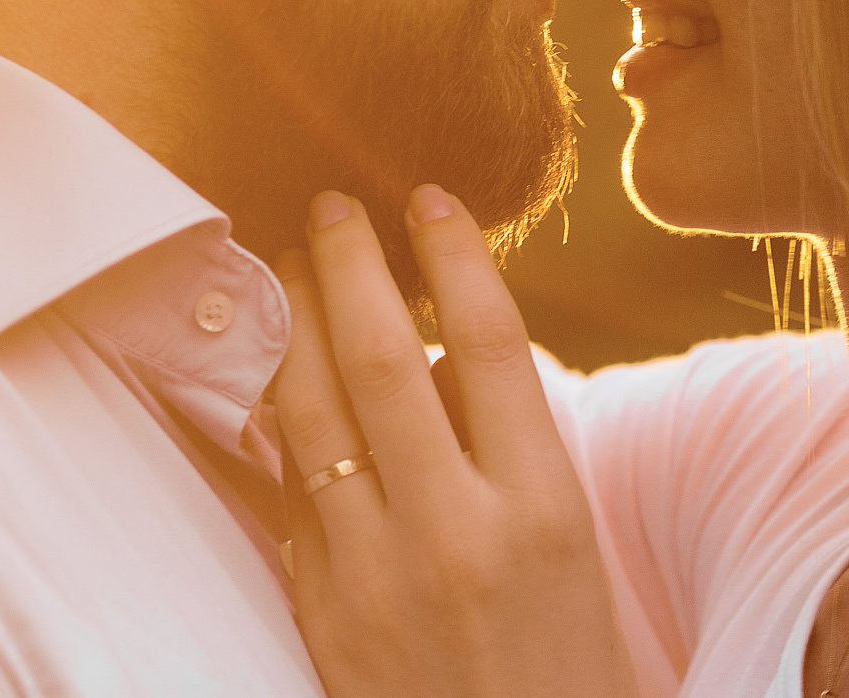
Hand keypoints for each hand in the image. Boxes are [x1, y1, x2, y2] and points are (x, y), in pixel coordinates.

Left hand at [272, 185, 635, 697]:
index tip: (428, 196)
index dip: (455, 254)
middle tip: (331, 203)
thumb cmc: (563, 661)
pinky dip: (281, 412)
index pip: (494, 344)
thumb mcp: (572, 550)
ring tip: (290, 264)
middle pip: (386, 356)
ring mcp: (377, 572)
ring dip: (294, 320)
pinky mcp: (321, 605)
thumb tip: (443, 343)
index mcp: (545, 512)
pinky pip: (289, 483)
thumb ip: (509, 448)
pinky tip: (276, 364)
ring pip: (312, 408)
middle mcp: (459, 533)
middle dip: (349, 262)